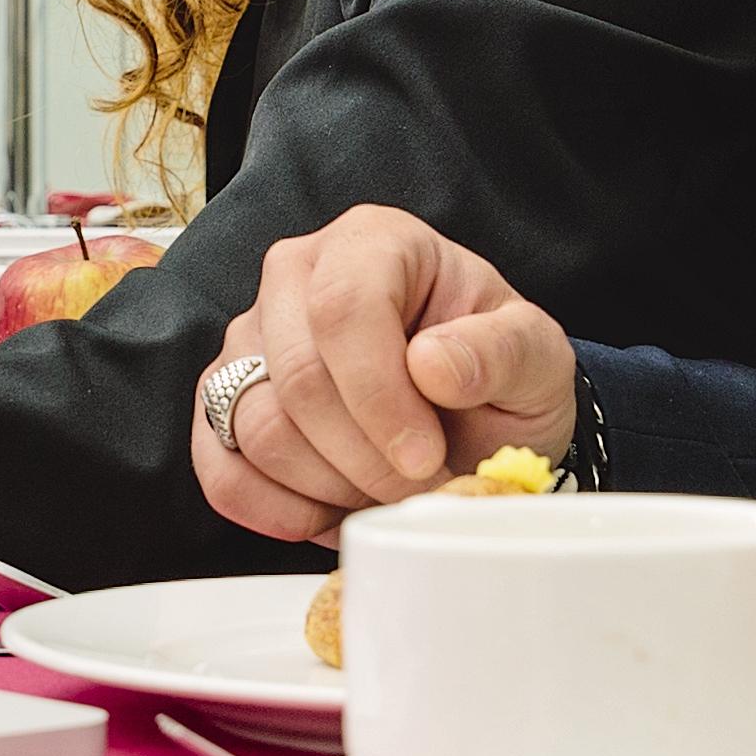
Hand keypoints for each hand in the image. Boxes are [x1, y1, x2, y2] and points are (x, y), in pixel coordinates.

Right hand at [186, 204, 579, 540]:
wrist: (473, 416)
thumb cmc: (495, 373)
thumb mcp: (535, 357)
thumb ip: (501, 352)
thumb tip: (433, 365)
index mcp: (372, 242)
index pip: (343, 309)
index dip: (380, 397)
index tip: (426, 457)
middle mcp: (295, 276)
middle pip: (297, 378)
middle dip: (363, 456)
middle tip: (419, 484)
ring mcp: (249, 340)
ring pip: (257, 428)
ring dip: (328, 485)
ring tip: (385, 490)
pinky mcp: (223, 403)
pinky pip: (220, 467)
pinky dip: (275, 509)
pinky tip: (330, 512)